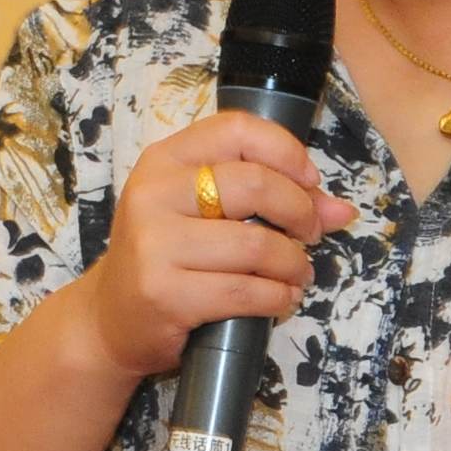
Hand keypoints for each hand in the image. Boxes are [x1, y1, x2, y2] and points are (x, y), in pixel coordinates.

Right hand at [76, 113, 355, 379]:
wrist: (109, 320)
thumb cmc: (165, 258)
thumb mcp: (200, 213)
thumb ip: (265, 198)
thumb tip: (341, 210)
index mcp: (164, 161)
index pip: (236, 130)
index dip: (287, 152)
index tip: (309, 182)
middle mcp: (154, 194)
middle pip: (255, 185)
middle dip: (300, 212)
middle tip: (310, 235)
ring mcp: (155, 245)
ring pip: (257, 246)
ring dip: (294, 264)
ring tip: (297, 274)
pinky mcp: (165, 294)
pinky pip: (245, 292)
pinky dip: (278, 297)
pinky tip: (280, 298)